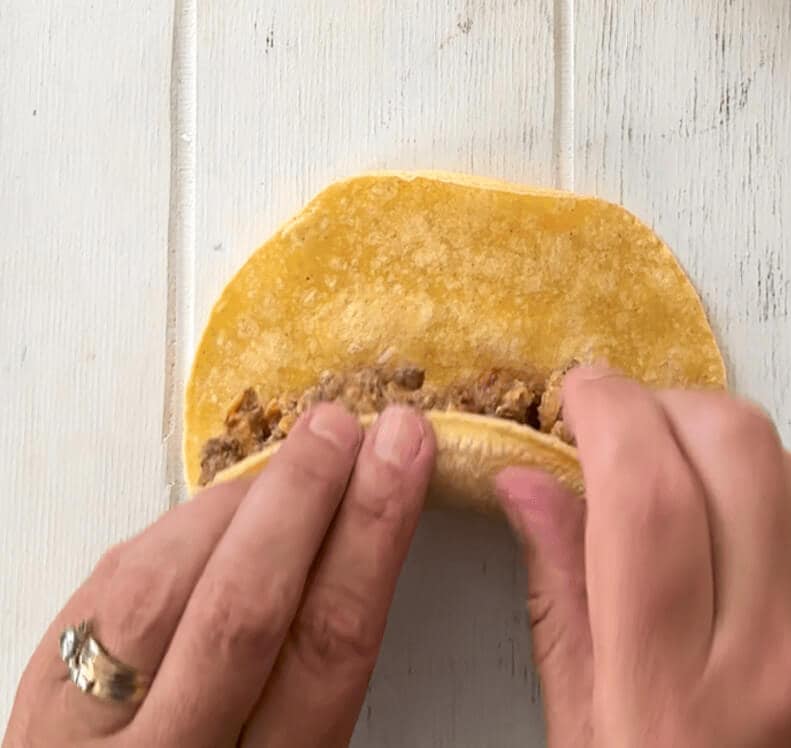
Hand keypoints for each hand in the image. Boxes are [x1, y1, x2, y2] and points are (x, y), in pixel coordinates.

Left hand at [4, 403, 432, 747]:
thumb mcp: (285, 746)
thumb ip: (305, 658)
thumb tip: (348, 510)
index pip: (326, 649)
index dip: (369, 536)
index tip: (400, 454)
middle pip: (241, 612)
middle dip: (301, 499)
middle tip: (343, 426)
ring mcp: (87, 731)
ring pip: (162, 586)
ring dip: (239, 501)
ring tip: (299, 452)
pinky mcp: (39, 689)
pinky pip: (111, 586)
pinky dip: (176, 530)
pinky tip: (227, 505)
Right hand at [497, 370, 790, 747]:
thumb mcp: (589, 746)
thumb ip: (561, 604)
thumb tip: (528, 477)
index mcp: (678, 703)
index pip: (648, 498)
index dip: (607, 412)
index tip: (576, 393)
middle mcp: (778, 654)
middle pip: (726, 443)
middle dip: (659, 406)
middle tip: (620, 433)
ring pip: (781, 451)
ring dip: (714, 438)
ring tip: (677, 482)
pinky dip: (773, 475)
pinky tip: (741, 520)